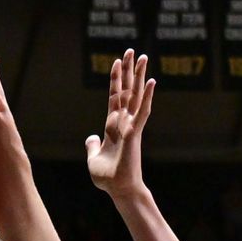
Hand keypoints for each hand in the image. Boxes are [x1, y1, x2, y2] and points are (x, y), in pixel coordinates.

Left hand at [85, 49, 154, 198]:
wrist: (119, 190)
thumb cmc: (108, 177)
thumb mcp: (93, 158)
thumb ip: (92, 145)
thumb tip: (90, 138)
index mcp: (112, 126)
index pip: (114, 97)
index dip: (116, 80)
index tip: (117, 62)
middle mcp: (123, 122)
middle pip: (126, 91)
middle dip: (129, 70)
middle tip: (132, 50)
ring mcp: (131, 126)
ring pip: (136, 96)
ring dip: (139, 75)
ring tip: (142, 56)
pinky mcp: (135, 133)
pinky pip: (142, 111)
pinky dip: (147, 96)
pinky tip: (151, 81)